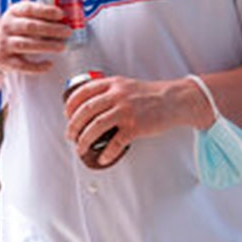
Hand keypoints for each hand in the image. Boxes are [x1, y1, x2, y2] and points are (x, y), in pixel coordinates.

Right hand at [0, 1, 72, 73]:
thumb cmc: (13, 29)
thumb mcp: (20, 17)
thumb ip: (38, 15)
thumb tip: (64, 18)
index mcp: (13, 12)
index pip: (29, 9)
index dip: (46, 11)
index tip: (61, 14)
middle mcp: (7, 27)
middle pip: (30, 27)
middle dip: (51, 29)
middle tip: (67, 32)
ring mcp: (4, 44)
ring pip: (26, 45)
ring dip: (46, 46)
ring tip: (62, 47)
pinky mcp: (5, 61)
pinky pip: (22, 65)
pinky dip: (36, 66)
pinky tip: (49, 64)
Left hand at [63, 76, 192, 166]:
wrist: (174, 100)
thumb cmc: (151, 94)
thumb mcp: (127, 85)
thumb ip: (110, 90)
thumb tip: (90, 104)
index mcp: (113, 84)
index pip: (83, 92)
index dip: (70, 105)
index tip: (67, 115)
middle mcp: (117, 96)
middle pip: (85, 111)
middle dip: (73, 125)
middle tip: (70, 135)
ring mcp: (126, 111)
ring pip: (95, 126)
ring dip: (84, 140)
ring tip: (80, 147)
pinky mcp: (135, 127)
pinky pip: (115, 143)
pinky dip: (106, 152)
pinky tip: (103, 157)